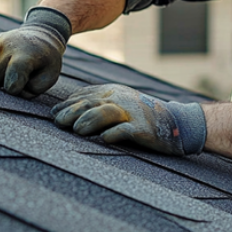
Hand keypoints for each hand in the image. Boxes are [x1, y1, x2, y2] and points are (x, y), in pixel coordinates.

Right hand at [0, 8, 68, 96]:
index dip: (14, 86)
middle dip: (5, 82)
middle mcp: (8, 44)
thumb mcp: (49, 76)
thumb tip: (11, 90)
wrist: (39, 37)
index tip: (15, 89)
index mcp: (26, 54)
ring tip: (3, 73)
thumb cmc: (44, 61)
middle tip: (17, 76)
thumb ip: (33, 88)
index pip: (15, 71)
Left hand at [53, 84, 205, 155]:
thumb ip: (96, 102)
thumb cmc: (141, 116)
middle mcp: (121, 99)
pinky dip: (113, 134)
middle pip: (90, 103)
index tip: (53, 115)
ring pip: (104, 113)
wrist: (177, 123)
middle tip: (58, 123)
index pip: (84, 95)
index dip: (67, 105)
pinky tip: (105, 139)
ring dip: (88, 121)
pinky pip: (124, 131)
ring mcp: (132, 114)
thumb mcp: (119, 102)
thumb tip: (63, 109)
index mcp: (113, 91)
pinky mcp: (142, 129)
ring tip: (78, 130)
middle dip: (71, 112)